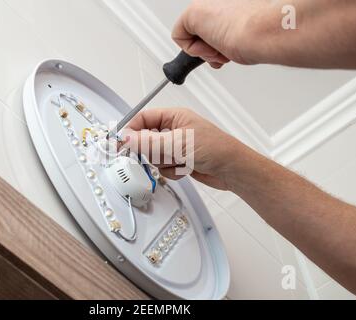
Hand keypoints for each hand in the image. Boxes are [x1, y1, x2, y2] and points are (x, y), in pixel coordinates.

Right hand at [123, 108, 245, 189]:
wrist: (233, 170)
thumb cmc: (215, 149)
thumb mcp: (177, 143)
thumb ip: (149, 141)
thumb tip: (127, 138)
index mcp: (174, 117)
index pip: (143, 118)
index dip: (132, 130)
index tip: (122, 143)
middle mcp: (173, 130)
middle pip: (146, 139)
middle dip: (152, 151)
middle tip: (159, 155)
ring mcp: (176, 147)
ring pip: (154, 156)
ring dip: (163, 162)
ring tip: (179, 161)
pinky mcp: (179, 161)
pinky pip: (163, 167)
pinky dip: (171, 171)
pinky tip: (185, 169)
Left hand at [173, 0, 355, 68]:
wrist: (266, 32)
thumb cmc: (265, 34)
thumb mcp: (249, 34)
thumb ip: (235, 37)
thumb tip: (230, 47)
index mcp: (230, 6)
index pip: (215, 28)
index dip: (217, 45)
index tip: (226, 52)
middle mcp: (217, 3)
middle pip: (202, 34)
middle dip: (211, 50)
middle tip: (224, 53)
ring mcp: (204, 6)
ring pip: (192, 37)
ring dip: (206, 52)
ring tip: (223, 50)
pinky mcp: (192, 13)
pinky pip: (179, 38)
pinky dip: (194, 51)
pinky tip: (212, 48)